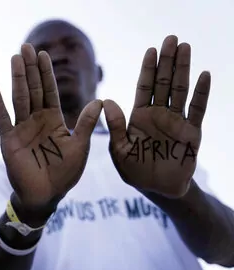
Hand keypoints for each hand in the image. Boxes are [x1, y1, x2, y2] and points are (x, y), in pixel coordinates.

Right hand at [0, 43, 102, 210]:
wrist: (45, 195)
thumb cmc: (64, 173)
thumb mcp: (80, 147)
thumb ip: (85, 124)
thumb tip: (100, 100)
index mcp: (53, 119)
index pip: (49, 91)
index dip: (46, 73)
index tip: (43, 54)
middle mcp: (36, 120)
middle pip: (33, 89)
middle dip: (30, 69)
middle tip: (25, 47)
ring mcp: (21, 129)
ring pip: (19, 99)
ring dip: (16, 79)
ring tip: (14, 59)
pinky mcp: (8, 140)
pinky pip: (2, 119)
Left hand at [103, 35, 210, 197]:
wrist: (157, 189)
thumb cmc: (134, 170)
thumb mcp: (119, 150)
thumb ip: (115, 126)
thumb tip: (106, 101)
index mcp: (139, 117)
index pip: (144, 87)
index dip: (148, 69)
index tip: (151, 50)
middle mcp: (158, 114)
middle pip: (163, 83)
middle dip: (167, 61)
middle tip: (171, 39)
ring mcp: (176, 121)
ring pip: (180, 90)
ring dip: (183, 69)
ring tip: (185, 48)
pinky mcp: (192, 132)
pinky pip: (197, 109)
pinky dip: (201, 93)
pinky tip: (204, 75)